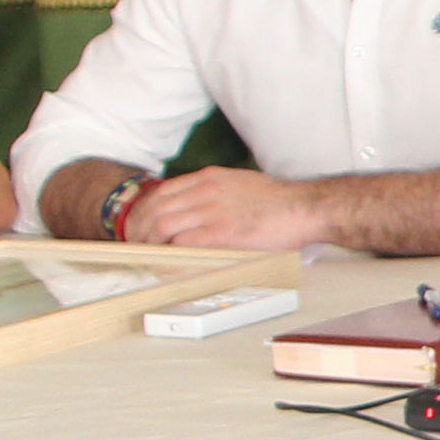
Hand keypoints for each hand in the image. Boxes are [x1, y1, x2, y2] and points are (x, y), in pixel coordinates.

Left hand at [119, 167, 313, 249]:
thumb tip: (198, 209)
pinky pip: (181, 242)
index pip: (162, 191)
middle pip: (155, 208)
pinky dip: (168, 253)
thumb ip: (215, 192)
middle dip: (139, 228)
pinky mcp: (220, 232)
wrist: (304, 208)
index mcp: (209, 178)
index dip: (145, 210)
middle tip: (135, 244)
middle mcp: (205, 191)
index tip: (140, 225)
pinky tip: (166, 261)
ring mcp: (211, 211)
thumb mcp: (240, 184)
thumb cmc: (278, 202)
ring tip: (146, 255)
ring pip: (162, 225)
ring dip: (149, 242)